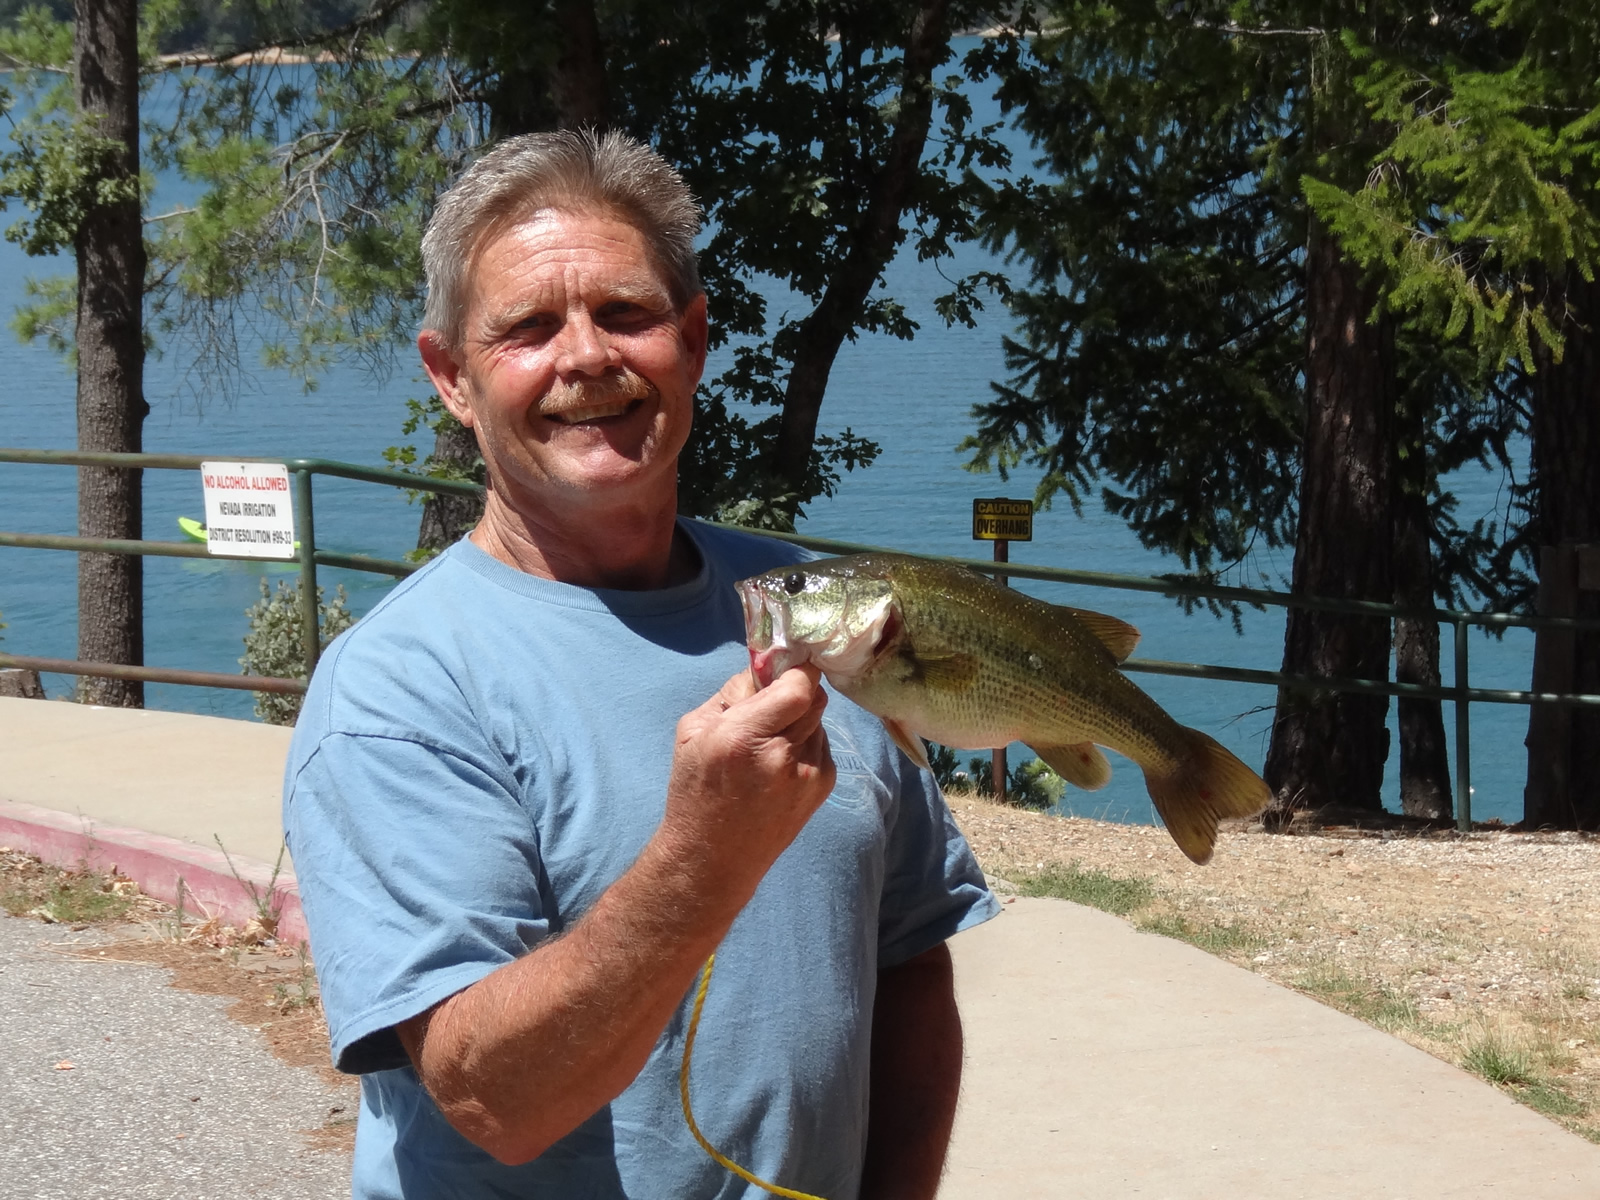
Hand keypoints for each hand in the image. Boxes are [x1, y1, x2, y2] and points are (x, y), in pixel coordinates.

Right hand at [659, 664, 835, 897]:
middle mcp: (782, 755)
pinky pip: (820, 744)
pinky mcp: (823, 785)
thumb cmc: (696, 789)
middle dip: (793, 694)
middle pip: (813, 697)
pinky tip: (779, 766)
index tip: (782, 670)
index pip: (798, 685)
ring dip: (798, 720)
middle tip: (770, 706)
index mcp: (744, 737)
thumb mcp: (693, 731)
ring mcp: (809, 773)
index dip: (793, 672)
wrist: (715, 857)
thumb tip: (765, 663)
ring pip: (818, 719)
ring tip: (768, 745)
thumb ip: (733, 692)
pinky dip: (804, 744)